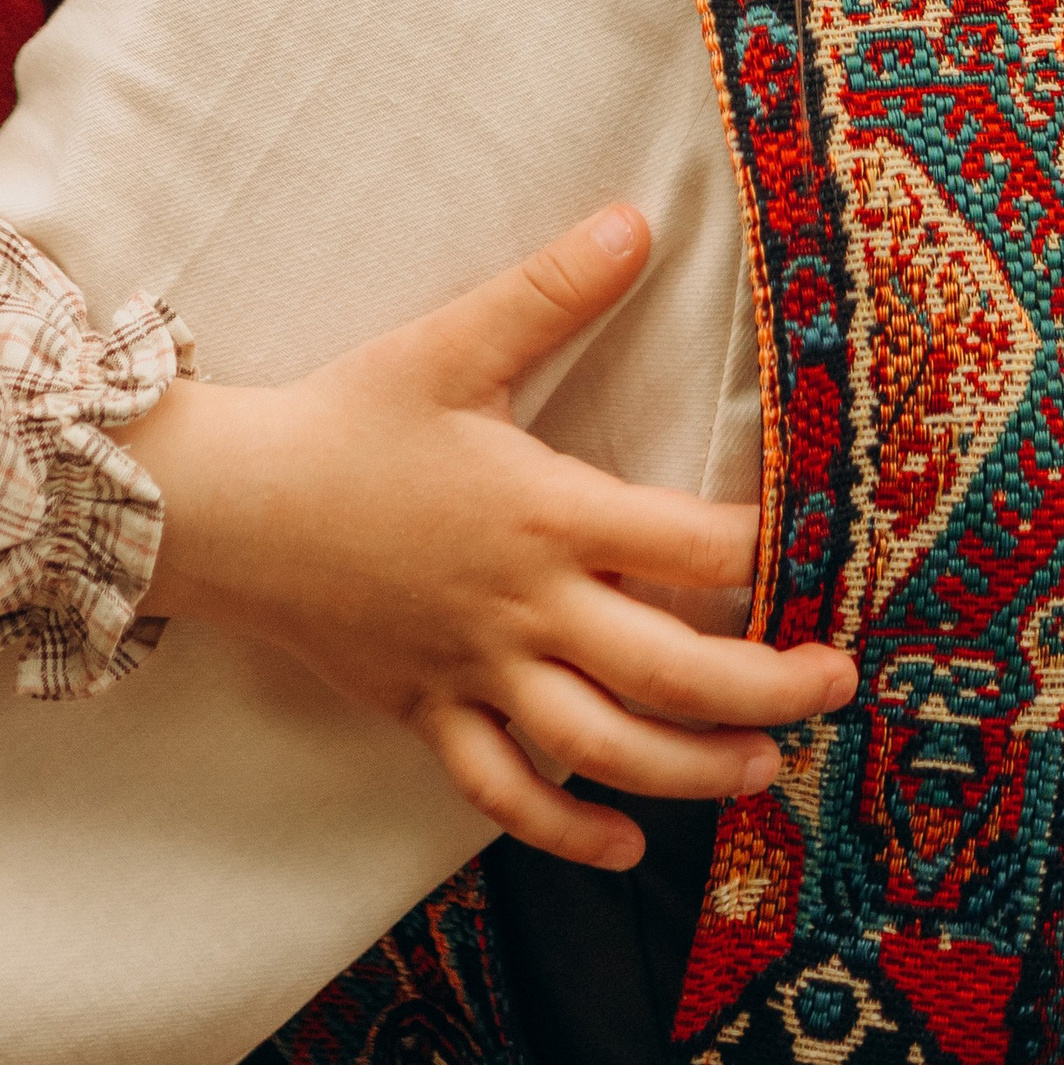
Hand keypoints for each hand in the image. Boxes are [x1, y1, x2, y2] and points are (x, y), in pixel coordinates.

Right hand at [127, 205, 855, 868]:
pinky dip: (568, 832)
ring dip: (694, 769)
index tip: (820, 546)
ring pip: (606, 748)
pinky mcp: (428, 712)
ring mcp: (477, 672)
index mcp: (544, 511)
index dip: (766, 549)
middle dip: (768, 686)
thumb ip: (551, 287)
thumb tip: (636, 218)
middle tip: (836, 684)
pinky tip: (624, 845)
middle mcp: (524, 606)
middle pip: (672, 670)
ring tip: (762, 769)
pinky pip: (504, 792)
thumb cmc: (345, 420)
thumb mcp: (451, 342)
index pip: (689, 543)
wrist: (227, 505)